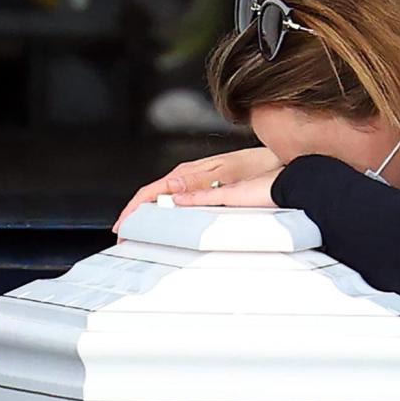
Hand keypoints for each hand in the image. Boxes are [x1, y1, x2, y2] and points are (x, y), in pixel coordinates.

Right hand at [112, 147, 280, 233]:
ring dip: (147, 212)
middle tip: (124, 234)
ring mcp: (195, 181)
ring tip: (137, 230)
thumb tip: (170, 191)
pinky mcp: (203, 186)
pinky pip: (176, 199)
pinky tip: (162, 219)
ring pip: (162, 197)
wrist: (276, 166)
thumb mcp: (224, 175)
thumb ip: (196, 184)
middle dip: (135, 213)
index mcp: (187, 172)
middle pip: (152, 195)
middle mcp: (188, 176)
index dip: (133, 209)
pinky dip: (163, 210)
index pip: (151, 191)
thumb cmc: (254, 167)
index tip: (123, 225)